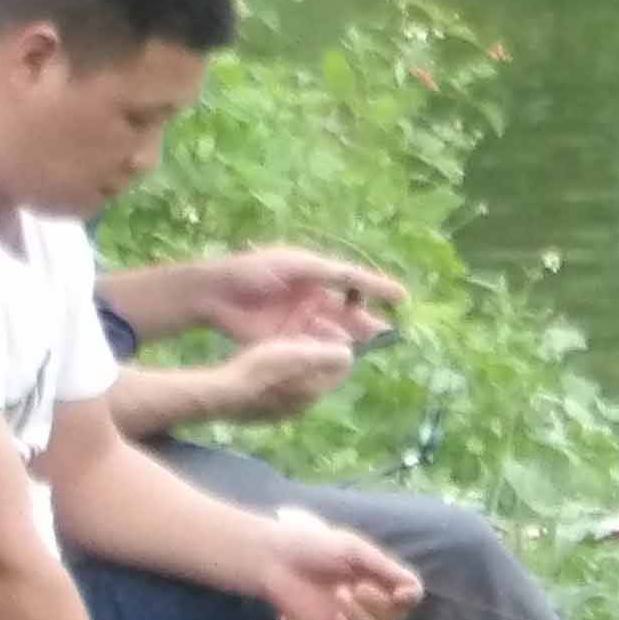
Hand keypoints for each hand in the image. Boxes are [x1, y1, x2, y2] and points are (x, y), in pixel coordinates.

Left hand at [185, 244, 405, 346]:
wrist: (216, 293)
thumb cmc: (257, 271)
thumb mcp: (300, 265)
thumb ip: (336, 274)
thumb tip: (369, 280)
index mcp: (316, 275)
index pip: (354, 283)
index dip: (378, 291)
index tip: (402, 299)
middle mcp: (312, 299)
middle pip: (347, 313)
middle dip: (367, 323)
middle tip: (387, 334)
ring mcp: (300, 321)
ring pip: (334, 333)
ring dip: (349, 339)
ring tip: (364, 345)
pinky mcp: (287, 341)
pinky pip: (315, 347)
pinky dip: (327, 350)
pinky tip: (339, 353)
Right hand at [186, 333, 352, 428]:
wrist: (222, 394)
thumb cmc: (262, 370)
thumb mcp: (302, 355)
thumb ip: (331, 355)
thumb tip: (349, 354)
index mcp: (316, 391)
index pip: (340, 368)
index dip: (335, 346)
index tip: (322, 329)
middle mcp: (302, 406)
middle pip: (319, 376)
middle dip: (315, 356)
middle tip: (300, 336)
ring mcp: (281, 413)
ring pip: (297, 384)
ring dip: (294, 365)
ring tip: (280, 346)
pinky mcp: (261, 414)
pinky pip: (276, 391)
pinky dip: (276, 376)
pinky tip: (261, 365)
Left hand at [255, 510, 418, 619]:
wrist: (274, 561)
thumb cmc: (312, 547)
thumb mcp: (354, 549)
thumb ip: (385, 568)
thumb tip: (414, 590)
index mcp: (376, 576)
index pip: (409, 593)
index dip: (409, 596)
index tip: (400, 593)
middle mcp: (368, 599)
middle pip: (396, 615)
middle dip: (379, 604)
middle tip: (355, 587)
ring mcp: (351, 619)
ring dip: (361, 616)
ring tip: (338, 595)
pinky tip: (334, 619)